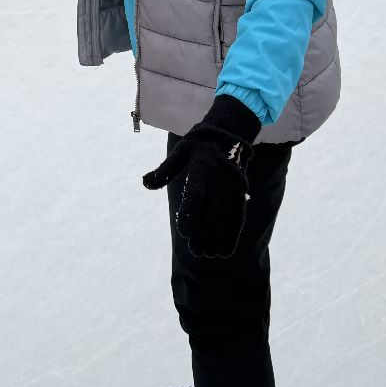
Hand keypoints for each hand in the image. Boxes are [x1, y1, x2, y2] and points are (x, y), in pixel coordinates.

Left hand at [142, 95, 261, 258]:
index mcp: (201, 169)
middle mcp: (219, 179)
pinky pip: (238, 217)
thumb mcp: (180, 151)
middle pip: (212, 211)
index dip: (190, 215)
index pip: (196, 195)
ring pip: (225, 217)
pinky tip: (225, 250)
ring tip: (208, 254)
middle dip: (204, 233)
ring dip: (217, 238)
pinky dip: (233, 235)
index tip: (184, 231)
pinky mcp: (241, 192)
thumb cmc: (199, 144)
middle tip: (195, 251)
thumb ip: (164, 170)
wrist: (229, 132)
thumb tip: (144, 182)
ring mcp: (232, 187)